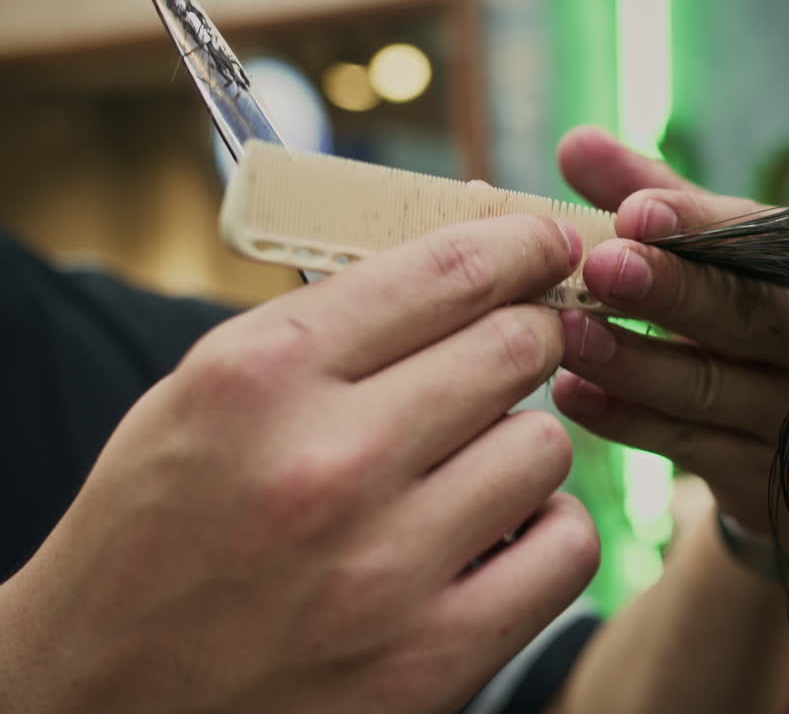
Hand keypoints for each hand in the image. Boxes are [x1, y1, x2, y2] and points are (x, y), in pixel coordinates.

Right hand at [0, 216, 599, 713]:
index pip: (445, 272)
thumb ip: (332, 327)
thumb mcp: (208, 397)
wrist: (101, 696)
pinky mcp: (432, 659)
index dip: (519, 244)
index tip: (545, 241)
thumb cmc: (159, 530)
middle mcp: (327, 464)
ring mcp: (385, 569)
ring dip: (523, 444)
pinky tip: (502, 532)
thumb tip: (471, 258)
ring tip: (472, 463)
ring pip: (546, 447)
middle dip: (533, 335)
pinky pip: (567, 549)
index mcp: (259, 378)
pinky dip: (548, 531)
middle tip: (527, 342)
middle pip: (515, 349)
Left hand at [552, 126, 788, 537]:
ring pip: (711, 388)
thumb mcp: (722, 265)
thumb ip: (654, 203)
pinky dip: (627, 421)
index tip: (632, 209)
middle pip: (754, 316)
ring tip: (565, 331)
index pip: (767, 243)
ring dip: (633, 361)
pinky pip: (688, 448)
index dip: (699, 226)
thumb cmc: (753, 335)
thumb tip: (574, 142)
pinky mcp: (766, 483)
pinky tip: (573, 393)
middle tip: (601, 265)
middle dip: (675, 290)